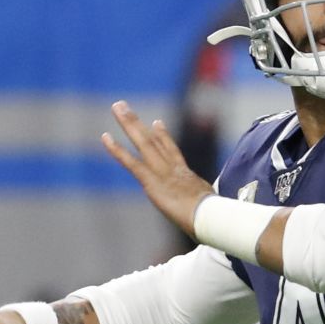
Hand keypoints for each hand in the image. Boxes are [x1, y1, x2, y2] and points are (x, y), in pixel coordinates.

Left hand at [102, 100, 214, 238]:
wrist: (210, 217)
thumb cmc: (215, 217)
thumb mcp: (214, 208)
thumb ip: (210, 206)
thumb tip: (218, 212)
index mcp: (187, 176)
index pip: (172, 152)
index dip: (163, 137)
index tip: (157, 123)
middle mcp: (173, 168)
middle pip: (153, 140)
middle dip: (137, 123)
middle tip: (123, 106)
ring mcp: (161, 172)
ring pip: (143, 143)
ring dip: (129, 124)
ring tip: (117, 106)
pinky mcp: (152, 182)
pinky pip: (131, 163)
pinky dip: (117, 150)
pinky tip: (106, 137)